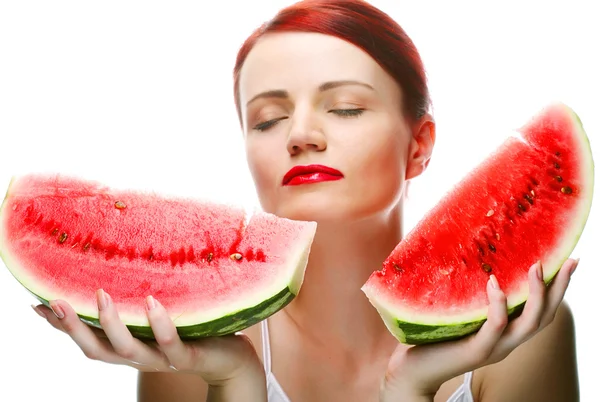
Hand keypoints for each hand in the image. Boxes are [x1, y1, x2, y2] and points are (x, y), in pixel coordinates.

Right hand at [32, 289, 263, 386]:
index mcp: (128, 347)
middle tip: (55, 301)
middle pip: (96, 349)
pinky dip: (159, 323)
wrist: (228, 358)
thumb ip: (136, 306)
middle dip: (72, 327)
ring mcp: (160, 358)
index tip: (36, 304)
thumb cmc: (188, 332)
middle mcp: (138, 356)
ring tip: (100, 295)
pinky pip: (169, 343)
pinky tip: (150, 301)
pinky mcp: (186, 356)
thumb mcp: (156, 319)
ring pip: (127, 349)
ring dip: (110, 323)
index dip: (59, 327)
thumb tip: (113, 278)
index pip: (86, 339)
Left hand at [379, 258, 578, 400]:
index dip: (558, 290)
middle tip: (570, 261)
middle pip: (545, 317)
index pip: (541, 312)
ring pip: (528, 324)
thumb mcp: (462, 314)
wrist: (414, 369)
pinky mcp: (476, 350)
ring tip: (536, 267)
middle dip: (559, 290)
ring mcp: (494, 348)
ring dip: (535, 295)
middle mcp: (506, 343)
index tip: (569, 261)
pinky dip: (498, 305)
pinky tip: (494, 284)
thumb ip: (474, 297)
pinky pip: (495, 327)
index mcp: (506, 334)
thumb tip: (477, 263)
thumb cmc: (435, 338)